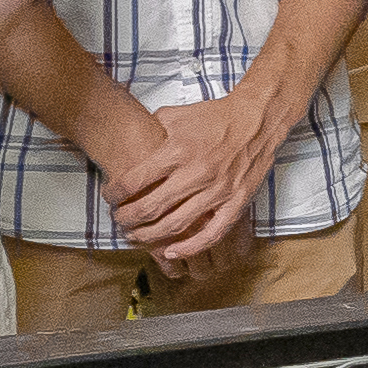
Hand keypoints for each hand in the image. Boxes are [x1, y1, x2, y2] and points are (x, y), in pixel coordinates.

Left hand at [112, 90, 287, 264]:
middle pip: (150, 207)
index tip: (110, 196)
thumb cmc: (216, 116)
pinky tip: (171, 252)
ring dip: (150, 235)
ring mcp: (218, 191)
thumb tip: (132, 142)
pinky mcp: (236, 203)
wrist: (257, 119)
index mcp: (177, 151)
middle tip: (119, 219)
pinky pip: (211, 234)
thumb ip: (151, 130)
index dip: (115, 193)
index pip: (134, 181)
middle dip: (127, 218)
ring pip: (175, 225)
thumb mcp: (176, 115)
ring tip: (136, 235)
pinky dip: (189, 248)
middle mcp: (196, 173)